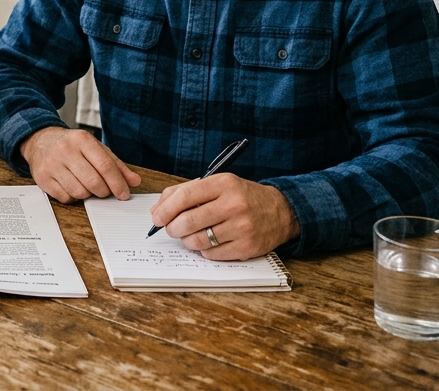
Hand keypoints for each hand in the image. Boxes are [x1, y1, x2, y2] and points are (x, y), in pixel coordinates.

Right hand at [19, 126, 140, 202]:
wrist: (41, 142)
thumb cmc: (72, 146)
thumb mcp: (95, 149)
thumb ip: (116, 165)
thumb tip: (134, 181)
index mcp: (82, 139)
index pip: (105, 166)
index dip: (117, 183)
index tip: (124, 194)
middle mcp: (65, 150)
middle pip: (93, 182)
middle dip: (103, 192)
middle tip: (104, 191)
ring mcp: (52, 165)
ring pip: (80, 192)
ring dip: (87, 194)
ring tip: (86, 185)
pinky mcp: (42, 178)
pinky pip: (66, 198)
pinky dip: (73, 197)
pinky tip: (72, 186)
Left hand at [149, 173, 299, 260]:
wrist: (281, 211)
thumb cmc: (241, 197)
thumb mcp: (218, 184)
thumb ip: (186, 192)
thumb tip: (157, 211)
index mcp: (224, 184)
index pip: (184, 196)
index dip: (165, 210)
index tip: (157, 218)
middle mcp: (234, 204)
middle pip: (188, 221)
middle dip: (172, 228)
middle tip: (171, 229)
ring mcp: (242, 227)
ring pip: (197, 241)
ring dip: (187, 241)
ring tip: (190, 236)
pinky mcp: (247, 247)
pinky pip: (211, 254)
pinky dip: (204, 250)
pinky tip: (210, 242)